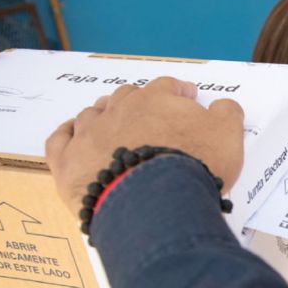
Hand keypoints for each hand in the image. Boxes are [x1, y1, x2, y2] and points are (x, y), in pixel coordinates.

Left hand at [45, 77, 244, 216]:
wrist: (154, 200)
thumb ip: (227, 113)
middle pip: (127, 97)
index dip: (179, 93)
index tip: (188, 99)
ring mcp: (90, 133)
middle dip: (139, 104)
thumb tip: (223, 106)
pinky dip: (66, 135)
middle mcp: (120, 109)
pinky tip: (72, 136)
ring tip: (113, 130)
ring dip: (103, 117)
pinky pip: (59, 140)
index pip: (168, 87)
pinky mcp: (69, 161)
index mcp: (157, 99)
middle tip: (151, 119)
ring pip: (92, 114)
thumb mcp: (228, 135)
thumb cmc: (193, 165)